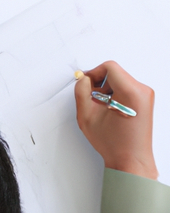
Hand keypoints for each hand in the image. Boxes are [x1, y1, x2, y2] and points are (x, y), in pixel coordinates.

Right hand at [75, 60, 157, 178]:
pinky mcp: (144, 101)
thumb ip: (81, 91)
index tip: (87, 83)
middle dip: (99, 83)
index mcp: (131, 93)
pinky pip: (125, 87)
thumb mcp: (86, 115)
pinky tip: (109, 108)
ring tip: (101, 107)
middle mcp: (142, 92)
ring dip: (106, 89)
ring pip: (119, 79)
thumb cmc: (114, 144)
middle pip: (114, 72)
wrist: (131, 161)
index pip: (109, 67)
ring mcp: (145, 96)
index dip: (94, 73)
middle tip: (92, 98)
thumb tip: (83, 79)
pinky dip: (114, 93)